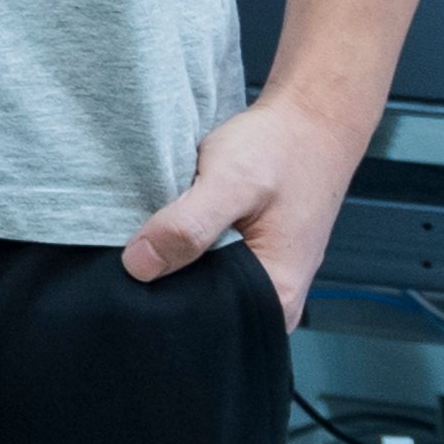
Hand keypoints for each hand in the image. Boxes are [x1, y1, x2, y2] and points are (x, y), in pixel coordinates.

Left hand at [126, 92, 366, 324]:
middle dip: (166, 280)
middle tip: (142, 242)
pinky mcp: (251, 260)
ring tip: (163, 230)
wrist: (311, 121)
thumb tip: (138, 267)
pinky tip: (180, 224)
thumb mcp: (230, 183)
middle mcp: (272, 301)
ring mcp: (263, 280)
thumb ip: (188, 226)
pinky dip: (188, 246)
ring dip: (176, 259)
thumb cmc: (281, 150)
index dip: (161, 298)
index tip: (131, 270)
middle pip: (199, 307)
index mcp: (275, 298)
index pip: (201, 322)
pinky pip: (208, 265)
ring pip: (200, 284)